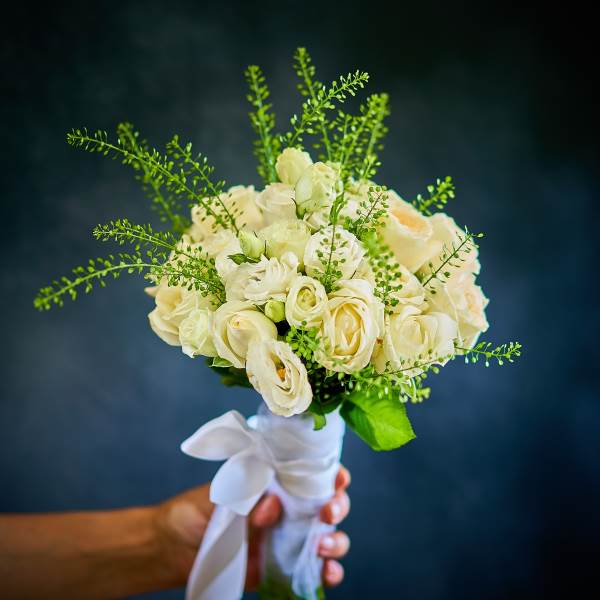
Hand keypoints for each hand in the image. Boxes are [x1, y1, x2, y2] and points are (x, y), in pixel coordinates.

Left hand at [153, 466, 350, 589]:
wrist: (169, 549)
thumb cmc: (193, 512)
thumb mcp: (219, 496)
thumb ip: (249, 498)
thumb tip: (273, 507)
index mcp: (273, 483)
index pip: (310, 473)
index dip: (330, 474)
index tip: (336, 479)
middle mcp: (285, 509)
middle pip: (327, 503)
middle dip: (338, 506)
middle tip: (329, 513)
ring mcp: (285, 539)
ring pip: (327, 537)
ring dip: (336, 541)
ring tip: (324, 547)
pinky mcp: (279, 569)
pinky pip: (312, 571)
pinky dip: (327, 574)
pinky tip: (327, 574)